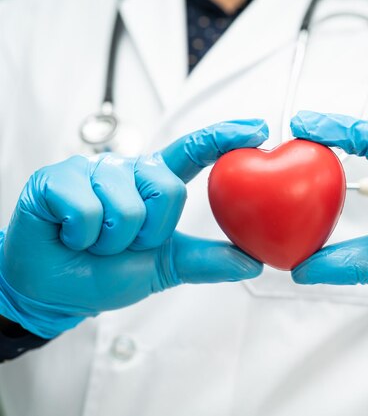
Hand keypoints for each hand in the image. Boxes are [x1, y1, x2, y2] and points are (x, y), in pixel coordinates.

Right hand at [0, 119, 268, 338]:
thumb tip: (253, 261)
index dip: (224, 137)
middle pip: (166, 188)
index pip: (193, 151)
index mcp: (154, 183)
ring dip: (112, 240)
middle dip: (149, 232)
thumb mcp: (167, 266)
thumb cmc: (110, 272)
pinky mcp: (57, 178)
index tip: (258, 128)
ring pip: (126, 206)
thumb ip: (208, 260)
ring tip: (94, 241)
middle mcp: (127, 169)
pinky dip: (82, 238)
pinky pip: (87, 211)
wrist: (57, 291)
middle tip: (123, 243)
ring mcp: (91, 170)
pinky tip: (71, 236)